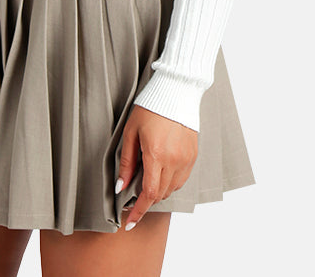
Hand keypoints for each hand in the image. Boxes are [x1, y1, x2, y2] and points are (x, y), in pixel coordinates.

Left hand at [116, 105, 197, 229]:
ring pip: (172, 189)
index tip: (129, 223)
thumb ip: (127, 161)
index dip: (138, 211)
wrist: (176, 91)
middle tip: (133, 197)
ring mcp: (186, 159)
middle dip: (146, 200)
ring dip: (158, 191)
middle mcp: (174, 160)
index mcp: (156, 155)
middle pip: (160, 194)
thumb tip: (121, 186)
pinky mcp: (193, 155)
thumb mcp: (131, 132)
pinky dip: (170, 182)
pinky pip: (182, 179)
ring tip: (147, 181)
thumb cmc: (150, 108)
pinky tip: (162, 172)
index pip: (148, 194)